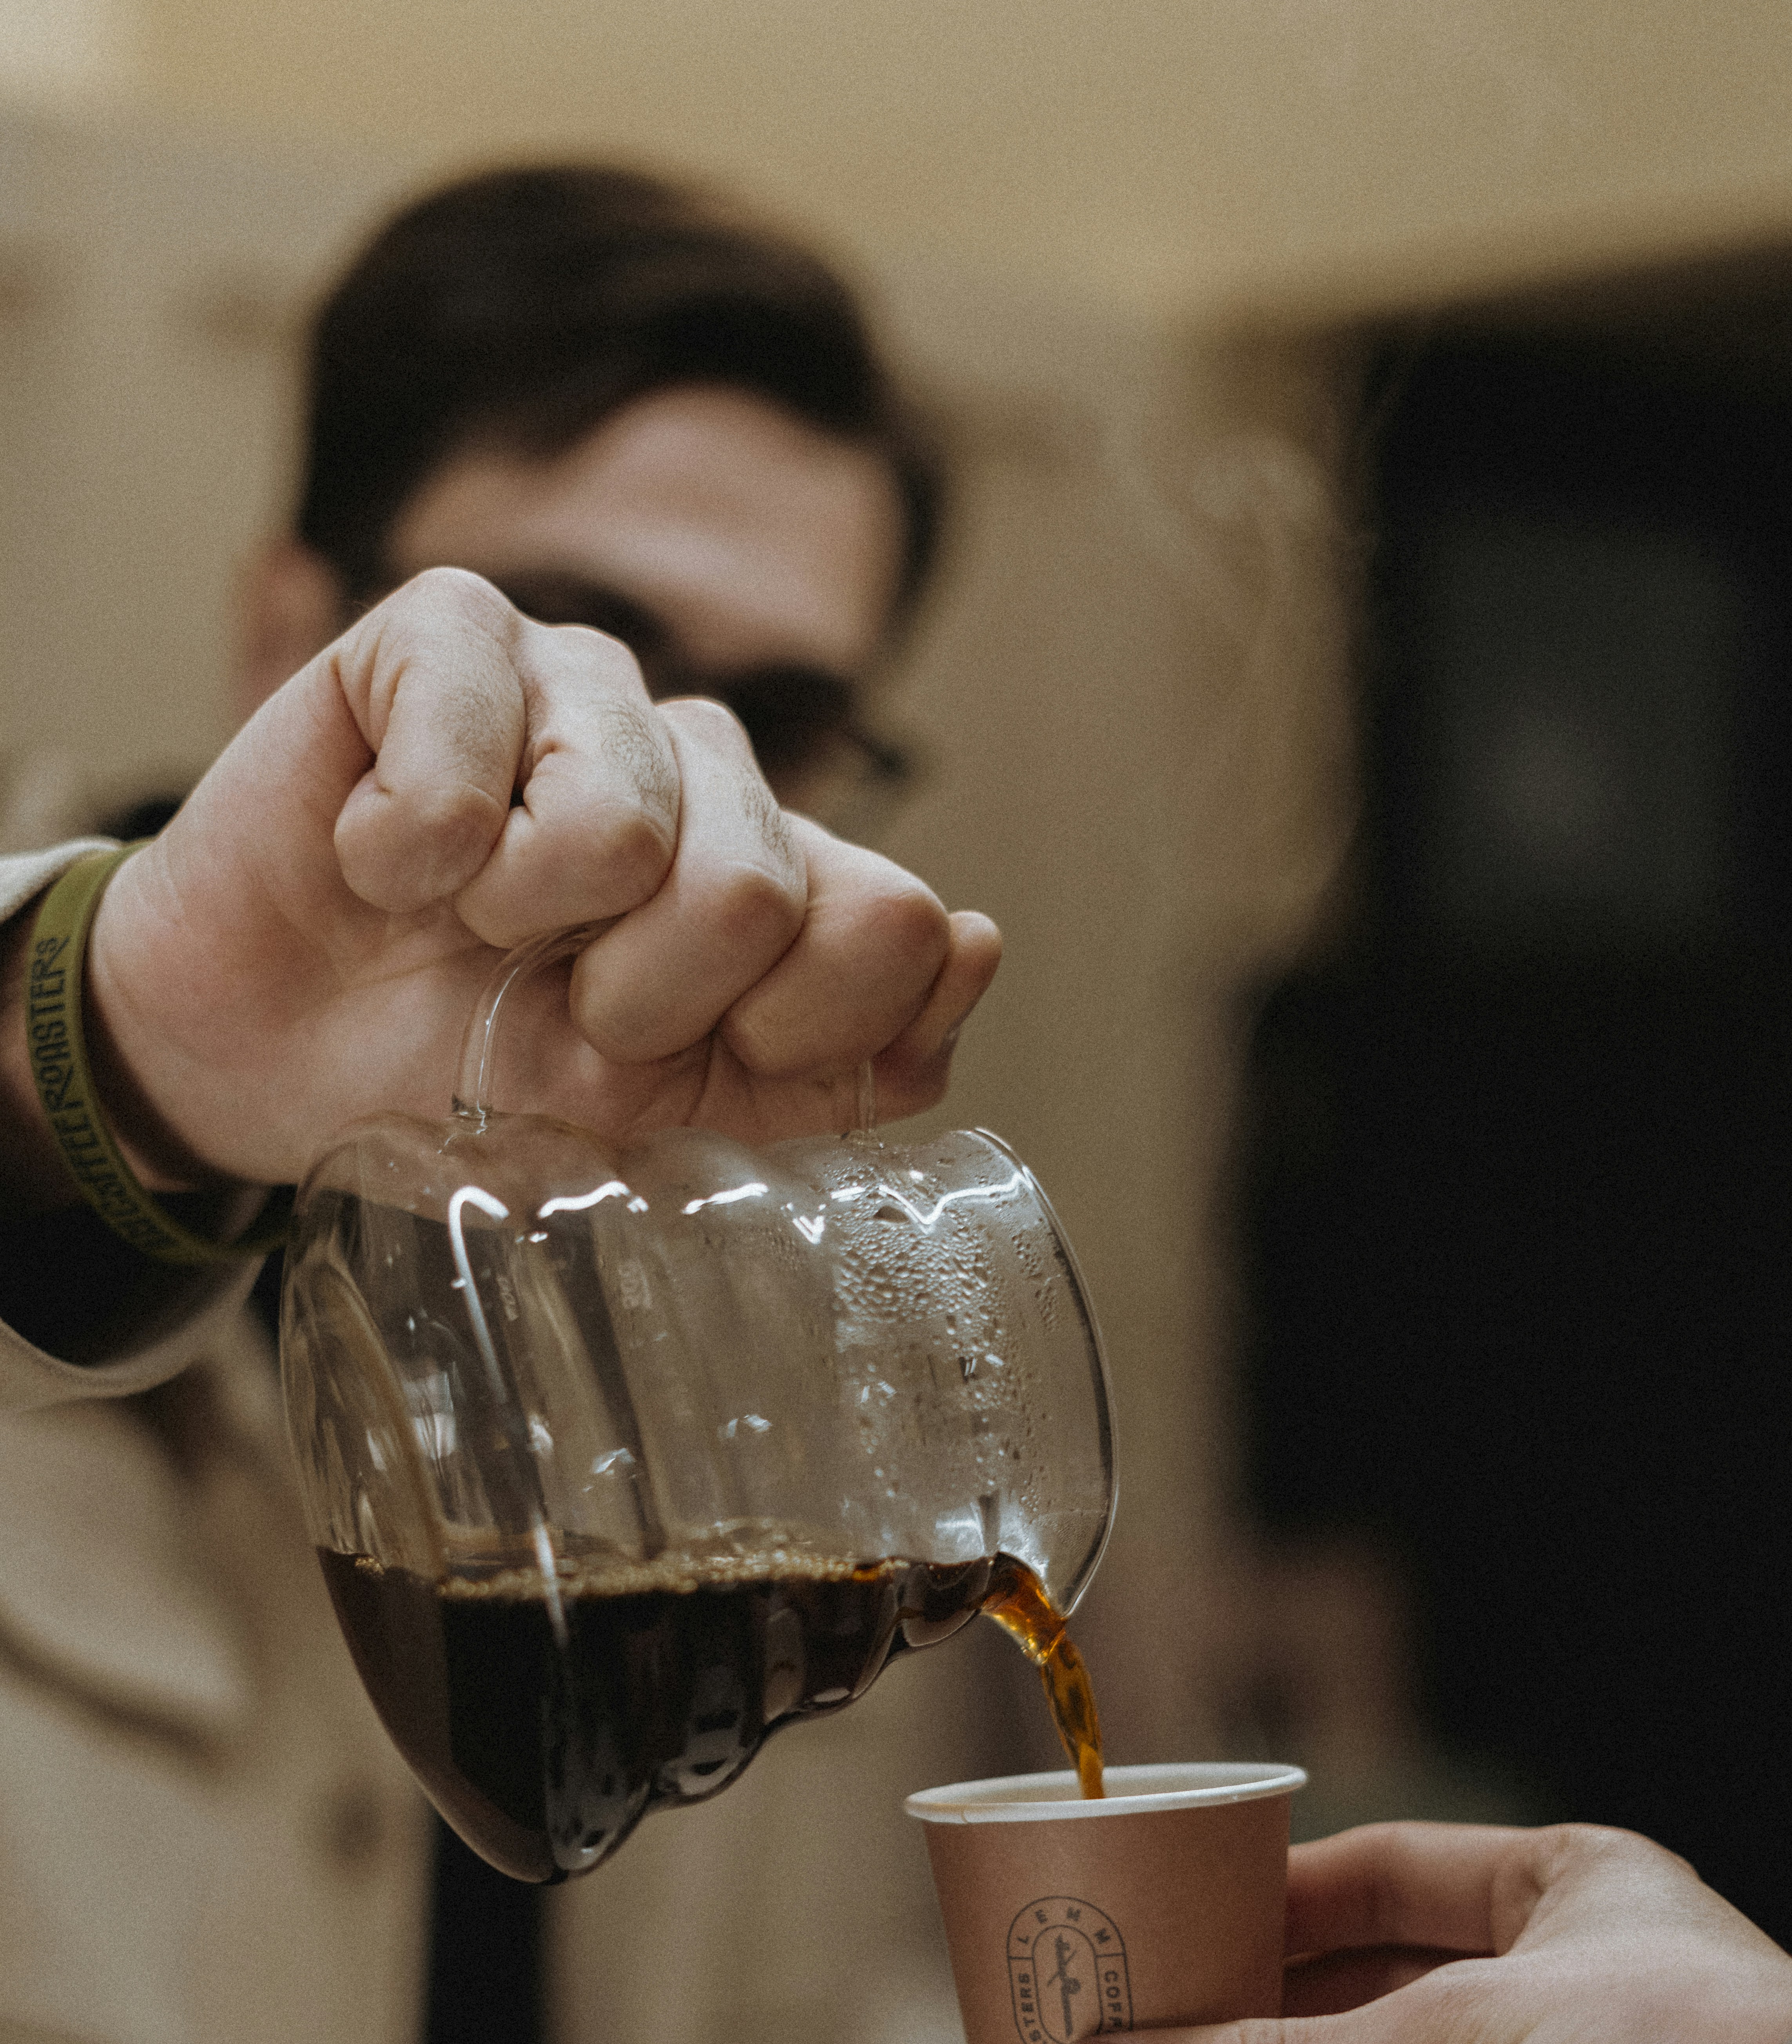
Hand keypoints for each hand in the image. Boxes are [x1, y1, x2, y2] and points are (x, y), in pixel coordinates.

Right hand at [15, 568, 997, 1192]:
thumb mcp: (668, 1120)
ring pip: (624, 824)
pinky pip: (465, 763)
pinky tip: (377, 859)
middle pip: (761, 891)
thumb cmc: (464, 1076)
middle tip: (548, 1001)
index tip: (673, 1064)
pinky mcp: (452, 629)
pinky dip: (401, 854)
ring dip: (517, 924)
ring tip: (461, 925)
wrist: (272, 1061)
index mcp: (779, 877)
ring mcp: (584, 683)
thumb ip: (842, 1063)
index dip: (782, 1033)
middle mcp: (705, 767)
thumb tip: (973, 945)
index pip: (896, 925)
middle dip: (637, 1002)